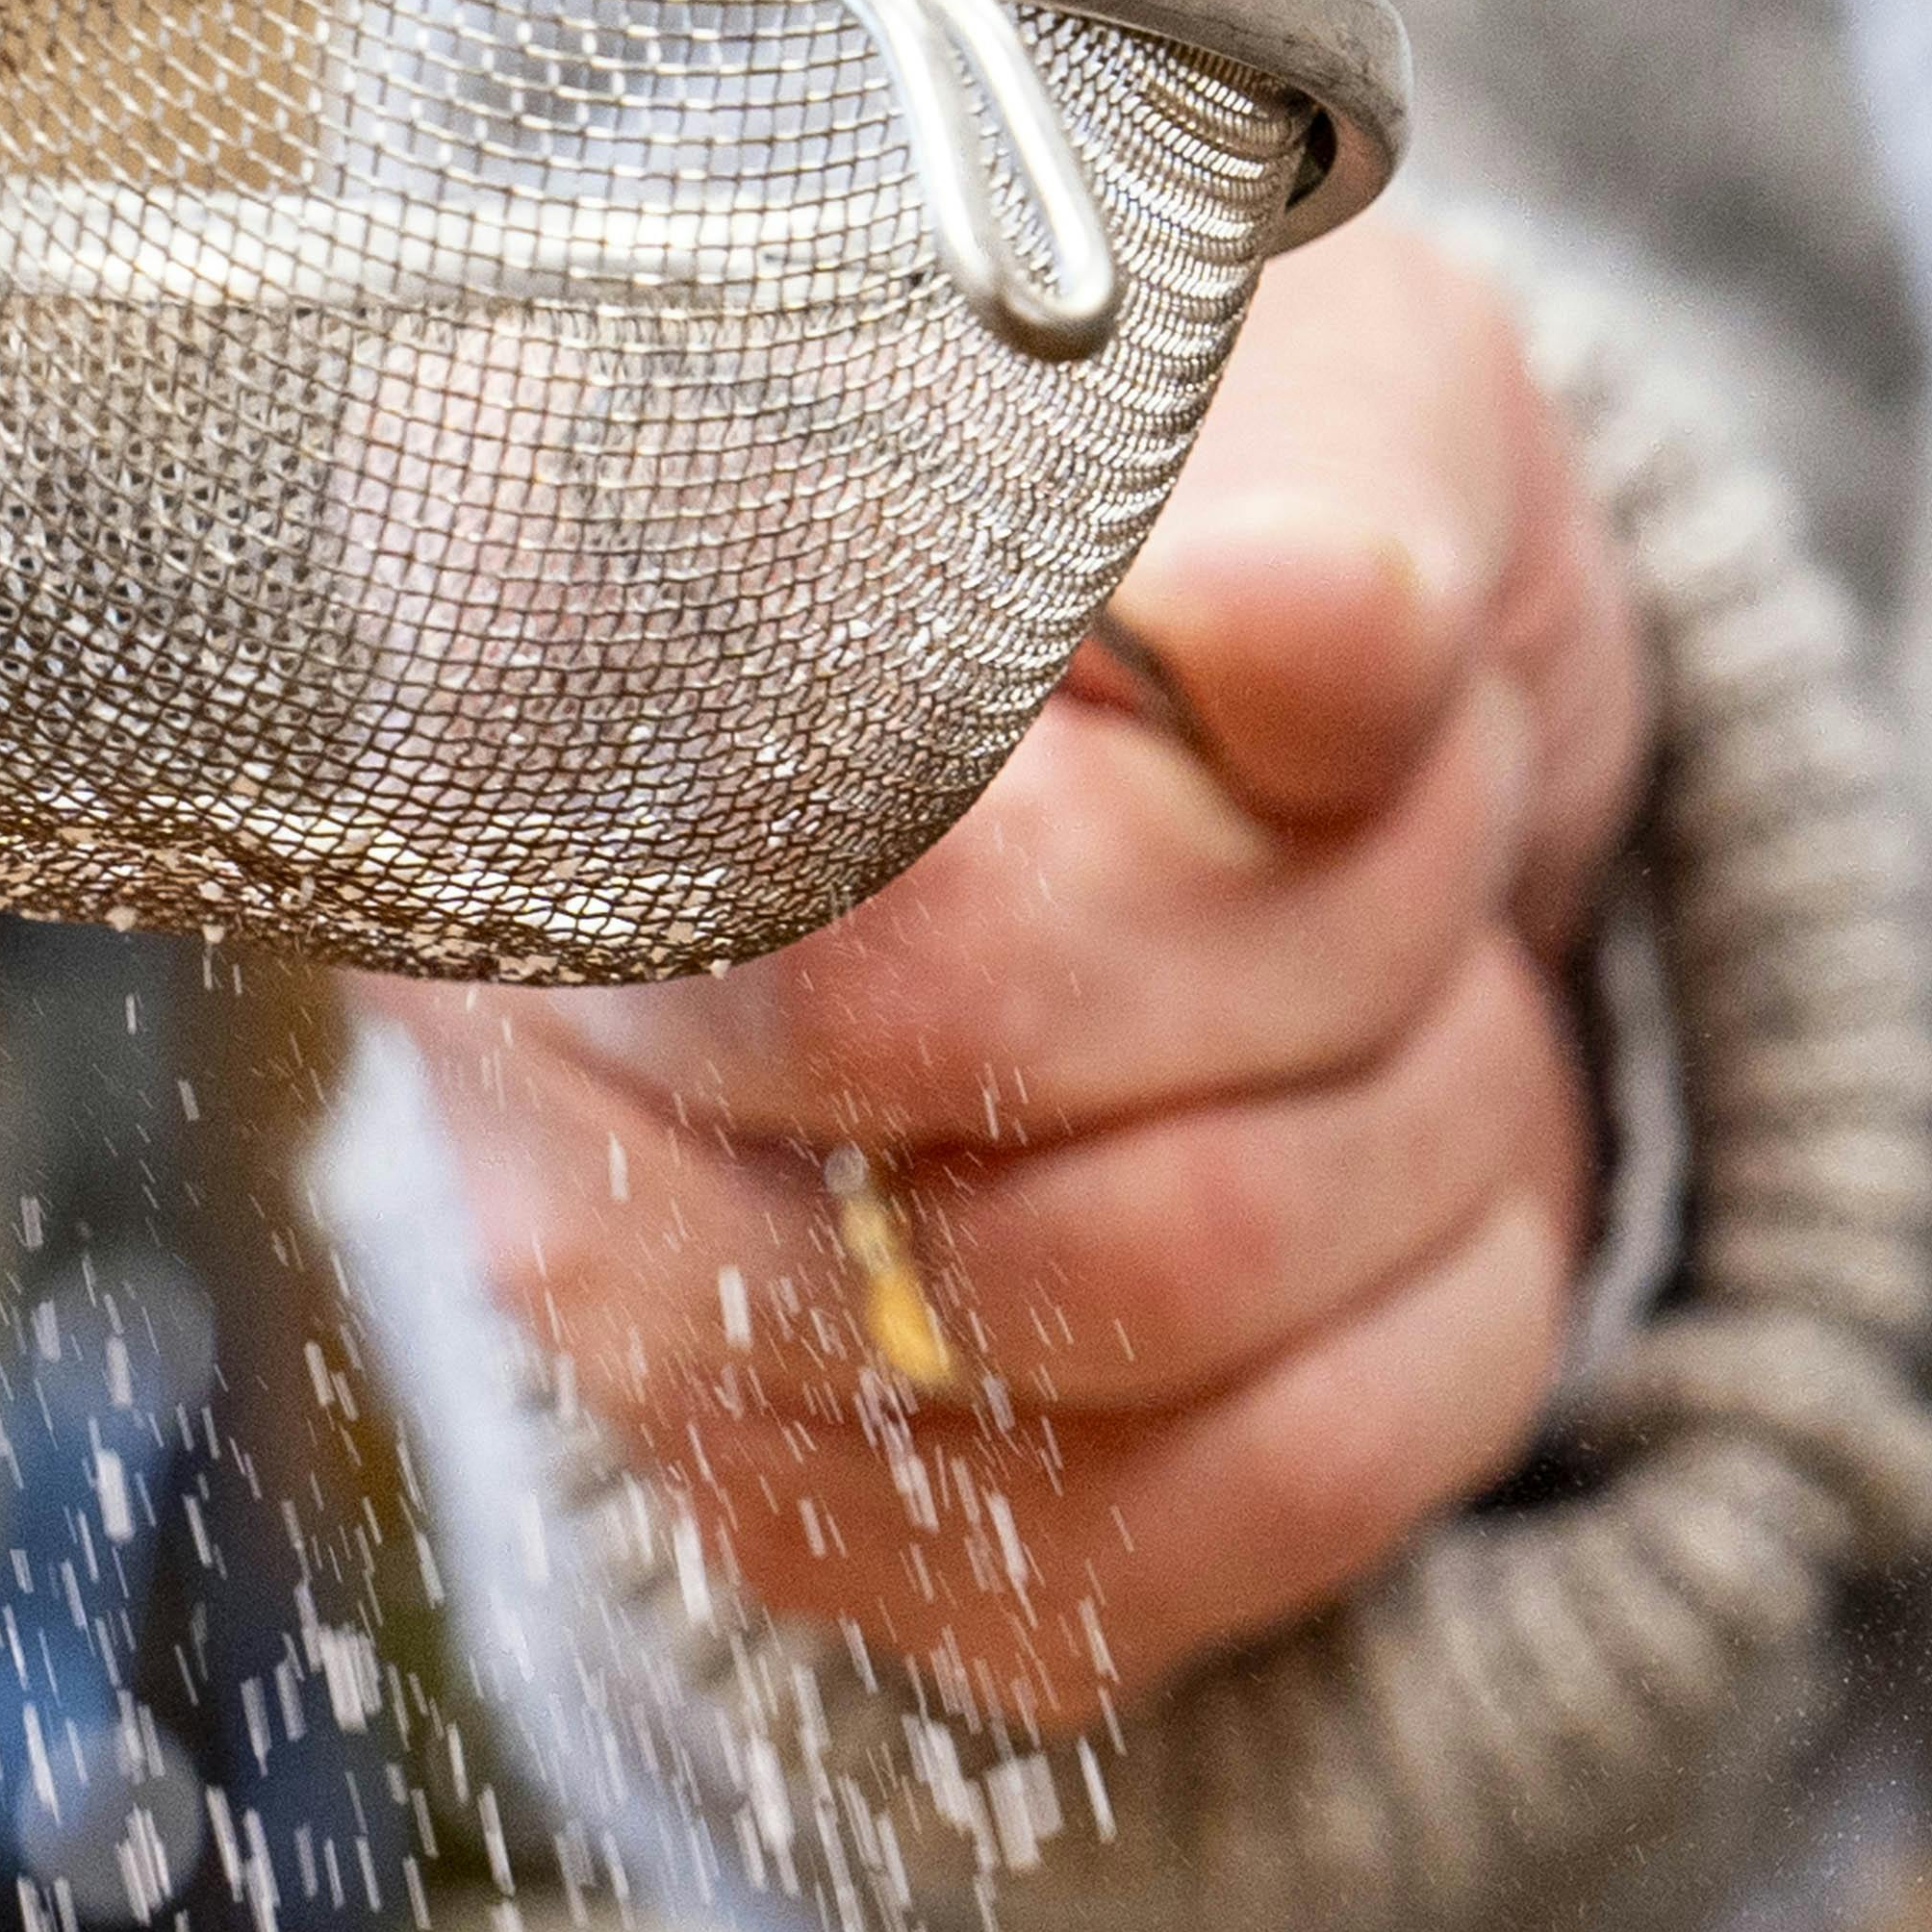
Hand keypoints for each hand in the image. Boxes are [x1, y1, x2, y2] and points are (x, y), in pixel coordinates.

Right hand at [367, 219, 1653, 1729]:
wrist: (1222, 749)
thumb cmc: (1240, 519)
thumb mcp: (1342, 395)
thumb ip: (1342, 489)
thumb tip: (1318, 636)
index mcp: (534, 615)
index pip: (830, 801)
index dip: (1180, 805)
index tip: (1328, 684)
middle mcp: (506, 981)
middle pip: (986, 1048)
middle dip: (1355, 935)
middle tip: (1426, 810)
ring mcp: (619, 1298)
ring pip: (1131, 1306)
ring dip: (1420, 1138)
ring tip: (1421, 992)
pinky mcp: (801, 1526)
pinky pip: (1184, 1536)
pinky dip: (1416, 1361)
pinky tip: (1404, 1195)